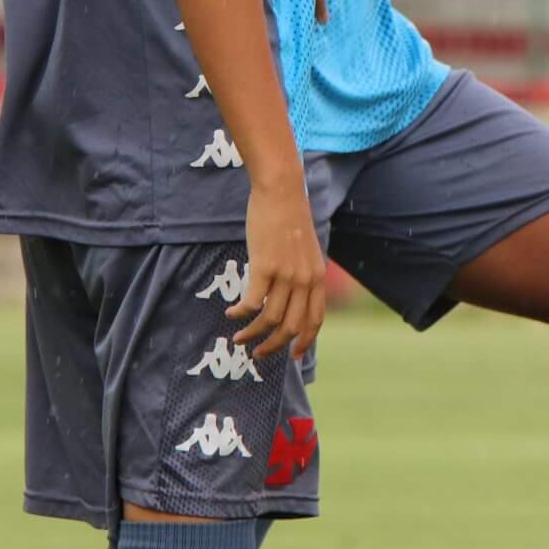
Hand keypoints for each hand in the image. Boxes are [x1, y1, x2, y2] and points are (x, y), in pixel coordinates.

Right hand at [230, 176, 325, 360]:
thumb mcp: (305, 250)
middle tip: (258, 354)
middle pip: (292, 327)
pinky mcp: (265, 267)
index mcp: (317, 277)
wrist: (282, 192)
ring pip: (269, 319)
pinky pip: (251, 303)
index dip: (304, 342)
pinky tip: (231, 312)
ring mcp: (286, 274)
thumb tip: (291, 295)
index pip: (315, 320)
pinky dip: (240, 313)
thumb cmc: (289, 218)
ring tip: (238, 338)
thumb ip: (302, 273)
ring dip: (251, 334)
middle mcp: (305, 280)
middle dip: (274, 346)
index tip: (293, 356)